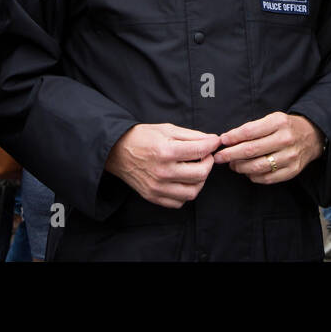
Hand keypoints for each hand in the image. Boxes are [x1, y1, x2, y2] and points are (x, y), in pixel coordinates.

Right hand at [104, 123, 219, 208]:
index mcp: (166, 151)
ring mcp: (158, 187)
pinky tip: (183, 181)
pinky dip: (185, 193)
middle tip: (205, 156)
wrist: (116, 151)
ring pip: (192, 192)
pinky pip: (179, 202)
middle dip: (208, 163)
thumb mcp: (166, 129)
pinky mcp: (153, 197)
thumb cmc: (141, 138)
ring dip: (200, 180)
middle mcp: (163, 172)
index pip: (200, 151)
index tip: (214, 142)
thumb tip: (212, 140)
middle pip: (200, 174)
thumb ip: (191, 135)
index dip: (211, 145)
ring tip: (196, 169)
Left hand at [213, 112, 323, 183]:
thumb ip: (252, 128)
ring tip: (233, 165)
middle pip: (251, 150)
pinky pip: (267, 178)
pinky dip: (253, 177)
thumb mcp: (272, 119)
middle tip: (219, 157)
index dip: (233, 137)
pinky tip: (247, 172)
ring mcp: (290, 156)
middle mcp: (285, 139)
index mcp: (278, 122)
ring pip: (258, 166)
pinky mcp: (293, 170)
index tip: (221, 141)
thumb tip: (227, 139)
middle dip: (231, 155)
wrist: (313, 136)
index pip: (250, 131)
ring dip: (240, 167)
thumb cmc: (286, 127)